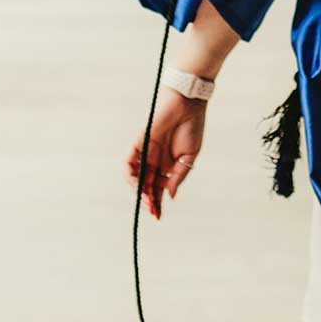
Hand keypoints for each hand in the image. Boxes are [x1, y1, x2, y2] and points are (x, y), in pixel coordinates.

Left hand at [127, 89, 206, 219]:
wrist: (188, 104)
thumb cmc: (192, 127)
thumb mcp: (189, 157)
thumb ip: (179, 176)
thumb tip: (170, 195)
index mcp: (167, 165)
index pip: (157, 188)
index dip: (157, 203)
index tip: (158, 217)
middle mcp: (154, 160)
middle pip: (145, 186)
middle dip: (148, 201)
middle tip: (153, 213)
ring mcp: (146, 152)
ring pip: (135, 177)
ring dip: (139, 192)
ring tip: (147, 202)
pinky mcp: (138, 143)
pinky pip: (128, 163)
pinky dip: (130, 176)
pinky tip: (138, 187)